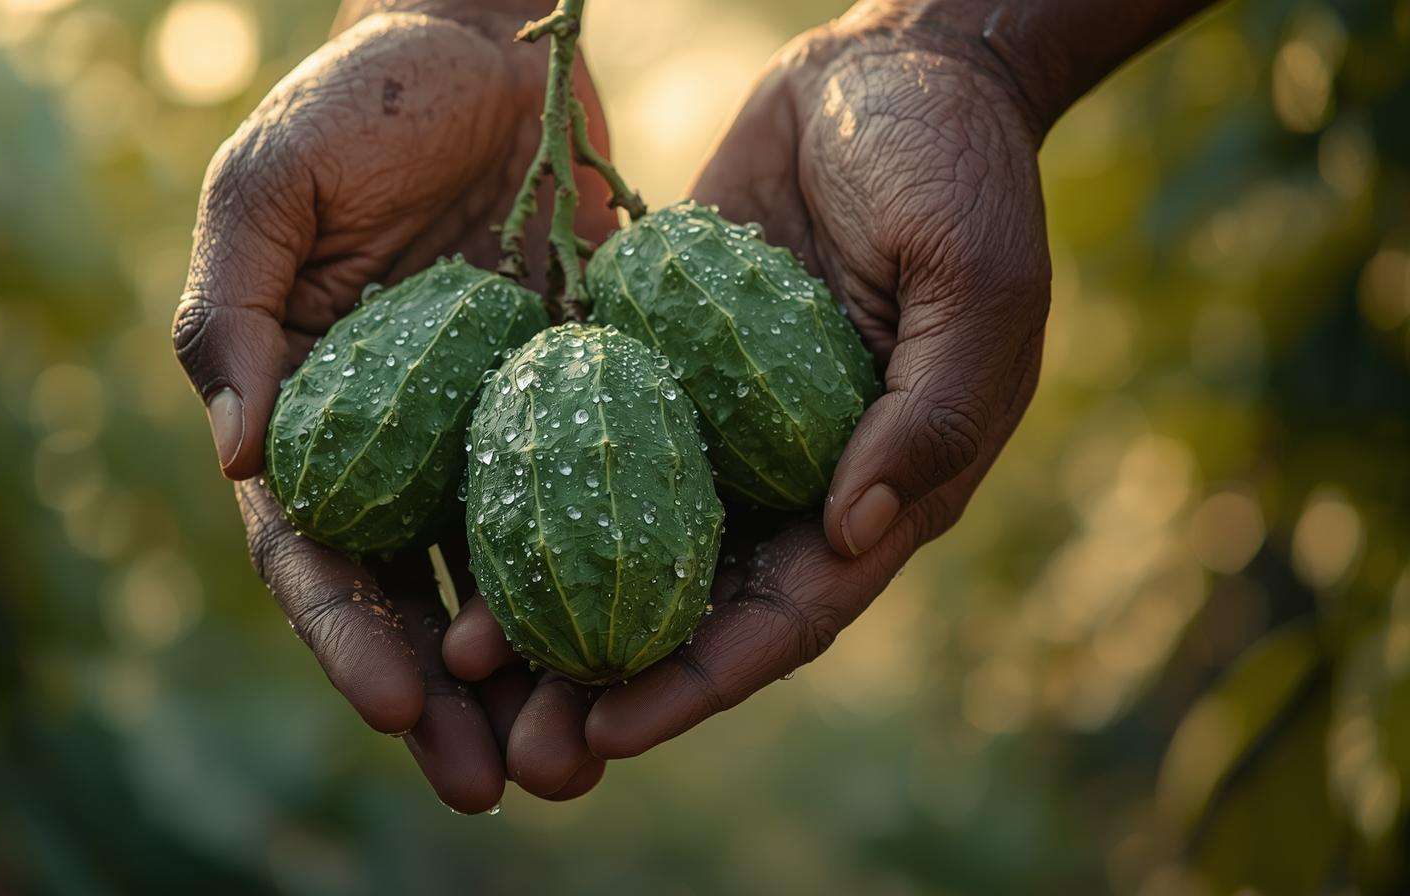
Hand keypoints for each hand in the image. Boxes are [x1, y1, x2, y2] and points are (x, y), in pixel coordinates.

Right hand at [171, 2, 615, 811]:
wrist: (493, 45)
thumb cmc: (362, 98)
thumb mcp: (271, 184)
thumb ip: (233, 313)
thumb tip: (238, 466)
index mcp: (307, 412)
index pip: (316, 554)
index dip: (347, 635)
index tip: (397, 707)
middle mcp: (396, 445)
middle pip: (411, 599)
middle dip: (443, 701)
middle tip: (489, 786)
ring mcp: (487, 432)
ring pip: (504, 578)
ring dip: (531, 677)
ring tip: (571, 760)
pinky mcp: (575, 404)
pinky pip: (594, 504)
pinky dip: (610, 582)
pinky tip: (647, 649)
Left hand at [443, 10, 1050, 768]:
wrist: (889, 69)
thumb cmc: (954, 169)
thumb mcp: (971, 279)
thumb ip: (929, 409)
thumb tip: (852, 534)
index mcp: (882, 484)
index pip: (788, 612)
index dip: (703, 679)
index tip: (615, 727)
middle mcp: (794, 475)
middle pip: (693, 604)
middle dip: (611, 678)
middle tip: (519, 744)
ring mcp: (723, 421)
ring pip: (629, 539)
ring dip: (553, 607)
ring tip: (463, 664)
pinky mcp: (666, 360)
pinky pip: (596, 437)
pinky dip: (534, 490)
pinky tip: (458, 528)